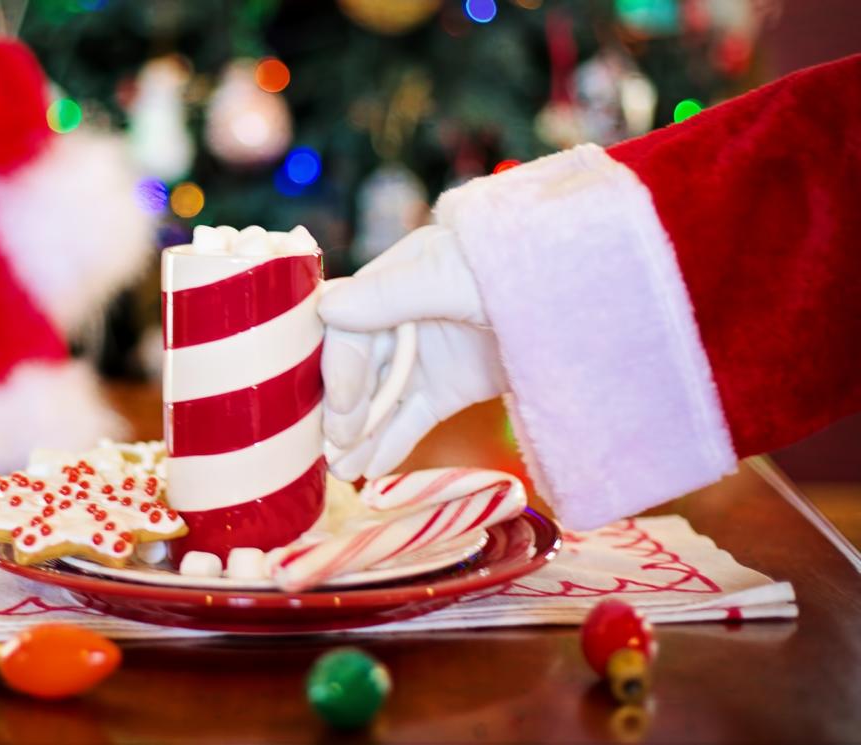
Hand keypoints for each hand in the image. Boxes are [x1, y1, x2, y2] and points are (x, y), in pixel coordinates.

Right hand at [319, 225, 507, 479]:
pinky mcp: (449, 388)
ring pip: (381, 400)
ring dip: (360, 435)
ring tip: (344, 471)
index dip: (339, 368)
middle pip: (359, 369)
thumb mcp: (454, 278)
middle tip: (333, 450)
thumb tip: (327, 310)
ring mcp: (425, 357)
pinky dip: (392, 443)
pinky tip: (372, 468)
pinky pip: (412, 418)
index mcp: (393, 283)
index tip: (342, 407)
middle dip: (343, 411)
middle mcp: (400, 320)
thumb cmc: (520, 267)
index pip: (349, 328)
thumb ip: (391, 295)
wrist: (585, 299)